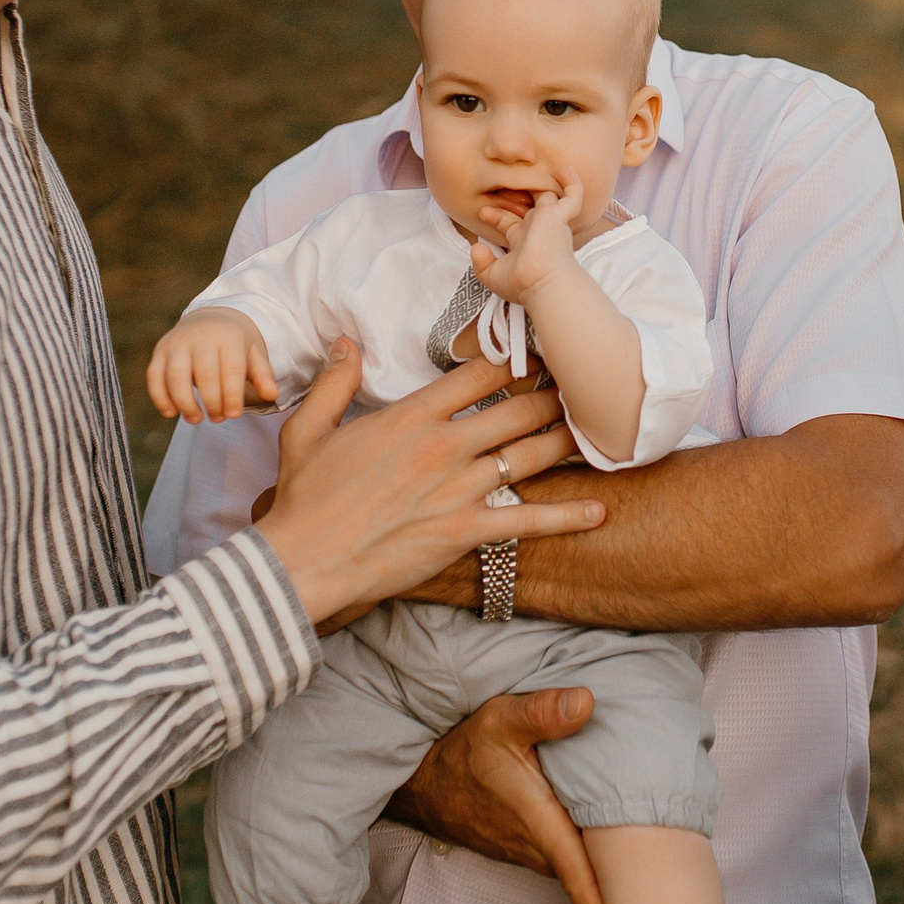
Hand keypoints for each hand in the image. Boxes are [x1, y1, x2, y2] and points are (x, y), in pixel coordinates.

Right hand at [147, 307, 276, 423]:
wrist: (209, 318)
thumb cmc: (235, 344)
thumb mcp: (253, 353)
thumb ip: (262, 374)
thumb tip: (272, 395)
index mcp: (228, 337)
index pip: (230, 370)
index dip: (231, 396)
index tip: (233, 415)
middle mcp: (200, 337)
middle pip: (204, 375)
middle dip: (211, 402)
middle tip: (218, 418)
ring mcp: (177, 343)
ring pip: (175, 377)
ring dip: (185, 403)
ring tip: (196, 419)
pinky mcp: (160, 351)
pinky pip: (154, 376)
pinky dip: (160, 397)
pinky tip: (171, 413)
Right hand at [253, 340, 603, 626]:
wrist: (304, 560)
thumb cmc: (304, 498)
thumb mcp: (308, 429)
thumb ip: (335, 382)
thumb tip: (347, 342)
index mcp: (411, 415)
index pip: (478, 372)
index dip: (513, 358)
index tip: (536, 351)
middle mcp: (444, 445)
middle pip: (518, 408)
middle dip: (554, 394)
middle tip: (579, 387)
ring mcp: (459, 488)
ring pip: (532, 454)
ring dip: (567, 440)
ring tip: (596, 432)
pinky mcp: (466, 531)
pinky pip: (528, 520)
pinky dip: (567, 516)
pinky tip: (599, 512)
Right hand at [387, 687, 608, 903]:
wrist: (425, 783)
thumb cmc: (465, 751)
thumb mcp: (500, 720)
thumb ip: (542, 712)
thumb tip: (587, 701)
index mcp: (541, 822)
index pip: (584, 878)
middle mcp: (539, 847)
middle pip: (593, 880)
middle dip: (629, 896)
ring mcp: (534, 852)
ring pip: (582, 869)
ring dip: (613, 878)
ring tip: (660, 885)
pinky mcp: (530, 848)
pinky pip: (569, 859)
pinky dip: (594, 861)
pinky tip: (621, 851)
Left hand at [472, 165, 583, 303]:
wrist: (541, 280)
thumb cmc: (521, 282)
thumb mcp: (493, 275)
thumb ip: (481, 262)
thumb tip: (476, 247)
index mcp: (524, 244)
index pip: (511, 225)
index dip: (497, 217)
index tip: (482, 211)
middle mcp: (538, 231)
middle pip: (528, 208)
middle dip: (515, 196)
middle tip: (498, 183)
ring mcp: (551, 222)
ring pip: (549, 197)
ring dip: (540, 185)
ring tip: (528, 166)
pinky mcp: (561, 216)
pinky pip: (573, 195)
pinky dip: (572, 182)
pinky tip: (566, 168)